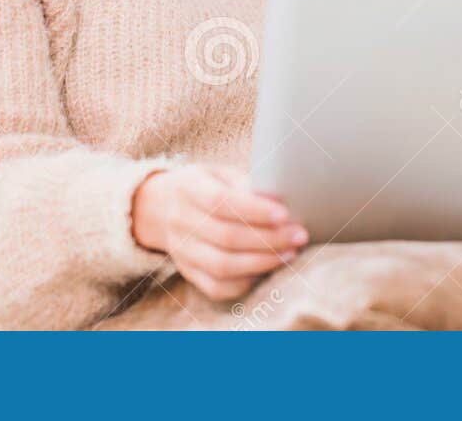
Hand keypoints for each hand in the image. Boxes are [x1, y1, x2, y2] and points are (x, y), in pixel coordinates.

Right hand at [130, 163, 308, 301]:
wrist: (162, 207)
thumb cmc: (205, 186)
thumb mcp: (220, 173)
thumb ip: (246, 185)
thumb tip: (282, 202)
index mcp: (189, 188)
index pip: (220, 201)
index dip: (254, 210)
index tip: (285, 214)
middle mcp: (181, 221)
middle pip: (226, 237)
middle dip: (269, 239)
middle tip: (299, 235)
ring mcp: (182, 251)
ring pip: (223, 266)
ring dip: (262, 263)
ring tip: (291, 253)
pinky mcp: (187, 272)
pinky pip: (217, 287)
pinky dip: (246, 282)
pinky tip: (268, 270)